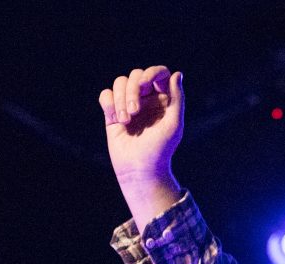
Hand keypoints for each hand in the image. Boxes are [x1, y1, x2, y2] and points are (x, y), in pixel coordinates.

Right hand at [98, 66, 183, 186]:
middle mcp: (146, 99)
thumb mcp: (173, 124)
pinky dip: (109, 103)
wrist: (139, 169)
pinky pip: (106, 94)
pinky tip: (116, 119)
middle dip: (132, 90)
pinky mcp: (113, 113)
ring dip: (120, 99)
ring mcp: (128, 105)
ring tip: (126, 120)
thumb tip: (178, 73)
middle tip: (135, 112)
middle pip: (136, 75)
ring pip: (119, 82)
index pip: (159, 74)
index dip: (151, 73)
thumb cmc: (160, 150)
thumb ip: (177, 98)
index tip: (146, 84)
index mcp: (163, 100)